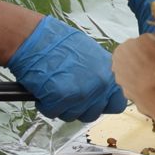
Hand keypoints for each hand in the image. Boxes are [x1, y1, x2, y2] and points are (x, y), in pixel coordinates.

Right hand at [7, 16, 126, 119]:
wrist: (36, 38)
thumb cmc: (59, 42)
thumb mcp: (90, 54)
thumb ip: (99, 73)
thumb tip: (100, 89)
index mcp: (109, 72)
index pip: (117, 103)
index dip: (103, 104)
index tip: (93, 101)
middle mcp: (100, 84)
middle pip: (93, 113)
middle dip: (79, 108)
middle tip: (67, 95)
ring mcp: (82, 92)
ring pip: (72, 115)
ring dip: (61, 107)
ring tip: (53, 88)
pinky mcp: (61, 98)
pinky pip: (53, 112)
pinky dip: (45, 105)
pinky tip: (43, 90)